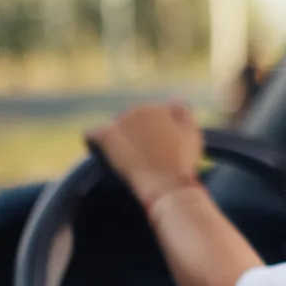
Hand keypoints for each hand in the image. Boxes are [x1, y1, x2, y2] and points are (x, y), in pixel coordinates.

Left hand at [85, 102, 202, 209]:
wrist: (167, 184)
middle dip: (137, 136)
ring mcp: (121, 123)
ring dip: (120, 141)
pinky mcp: (107, 137)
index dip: (155, 134)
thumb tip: (172, 102)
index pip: (153, 116)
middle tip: (144, 158)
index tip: (158, 150)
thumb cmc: (182, 162)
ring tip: (129, 160)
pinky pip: (92, 135)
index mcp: (160, 108)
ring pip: (115, 129)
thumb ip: (183, 113)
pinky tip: (101, 153)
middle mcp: (139, 110)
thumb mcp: (193, 133)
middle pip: (133, 121)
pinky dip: (95, 143)